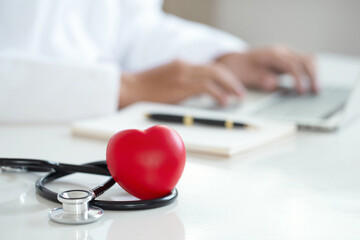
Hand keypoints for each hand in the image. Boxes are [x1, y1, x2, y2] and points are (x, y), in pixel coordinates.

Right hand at [119, 60, 245, 107]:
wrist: (128, 88)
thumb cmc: (143, 89)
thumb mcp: (165, 81)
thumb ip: (181, 84)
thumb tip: (195, 94)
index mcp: (181, 64)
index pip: (209, 67)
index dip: (224, 76)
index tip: (231, 86)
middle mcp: (184, 66)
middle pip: (216, 68)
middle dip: (231, 80)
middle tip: (240, 92)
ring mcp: (183, 74)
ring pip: (215, 74)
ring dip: (230, 85)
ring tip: (237, 96)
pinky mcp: (181, 86)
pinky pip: (206, 87)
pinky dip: (218, 93)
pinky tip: (223, 101)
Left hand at [217, 45, 317, 93]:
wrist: (234, 59)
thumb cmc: (238, 68)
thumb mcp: (245, 75)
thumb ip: (259, 78)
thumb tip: (274, 83)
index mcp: (271, 55)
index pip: (291, 64)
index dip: (299, 78)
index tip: (301, 91)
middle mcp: (281, 51)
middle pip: (305, 59)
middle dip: (312, 75)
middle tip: (315, 91)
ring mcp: (286, 54)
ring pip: (308, 59)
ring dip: (314, 73)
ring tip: (316, 90)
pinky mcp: (287, 60)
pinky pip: (303, 63)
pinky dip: (309, 73)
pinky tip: (310, 85)